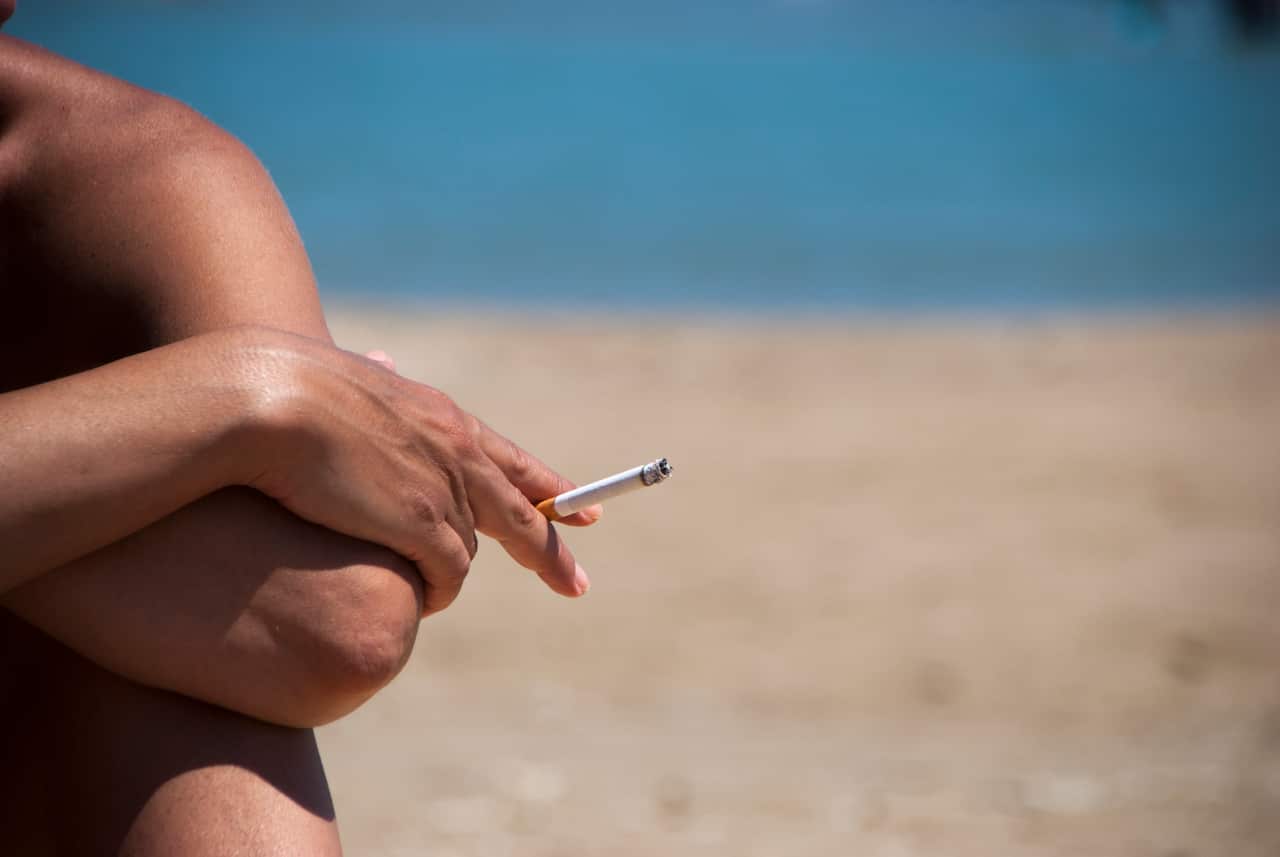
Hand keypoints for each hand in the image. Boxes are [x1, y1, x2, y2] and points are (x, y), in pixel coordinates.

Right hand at [242, 331, 599, 614]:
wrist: (265, 398)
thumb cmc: (286, 385)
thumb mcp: (350, 380)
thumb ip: (377, 387)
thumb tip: (380, 362)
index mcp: (443, 416)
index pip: (509, 459)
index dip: (547, 488)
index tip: (584, 510)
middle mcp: (457, 451)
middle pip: (520, 513)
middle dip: (550, 552)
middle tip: (575, 583)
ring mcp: (444, 489)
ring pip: (469, 549)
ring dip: (451, 570)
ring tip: (428, 585)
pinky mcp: (421, 525)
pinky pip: (448, 575)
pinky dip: (439, 591)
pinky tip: (427, 601)